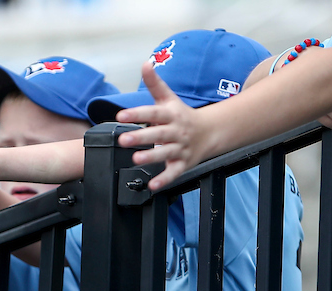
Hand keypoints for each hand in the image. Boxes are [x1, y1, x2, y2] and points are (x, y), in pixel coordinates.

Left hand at [115, 63, 215, 190]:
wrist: (211, 132)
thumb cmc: (183, 116)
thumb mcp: (169, 98)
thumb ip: (155, 84)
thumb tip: (146, 63)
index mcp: (171, 115)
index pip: (153, 112)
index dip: (137, 113)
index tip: (121, 116)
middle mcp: (176, 131)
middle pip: (158, 134)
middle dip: (141, 137)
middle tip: (123, 139)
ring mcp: (180, 148)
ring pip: (166, 153)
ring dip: (151, 157)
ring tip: (136, 159)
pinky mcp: (183, 163)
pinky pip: (173, 173)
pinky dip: (164, 180)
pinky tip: (152, 185)